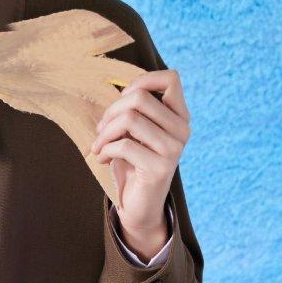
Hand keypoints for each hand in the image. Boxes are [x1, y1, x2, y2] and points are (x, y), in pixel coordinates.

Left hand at [91, 68, 189, 253]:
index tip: (122, 101)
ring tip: (99, 146)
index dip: (141, 81)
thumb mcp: (135, 130)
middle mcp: (182, 129)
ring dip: (105, 133)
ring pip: (130, 119)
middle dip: (111, 111)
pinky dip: (105, 151)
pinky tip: (103, 160)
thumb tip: (120, 88)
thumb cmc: (133, 162)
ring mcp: (174, 149)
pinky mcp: (160, 168)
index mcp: (179, 116)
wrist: (139, 204)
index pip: (170, 78)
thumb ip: (135, 109)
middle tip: (101, 130)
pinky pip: (124, 145)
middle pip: (140, 98)